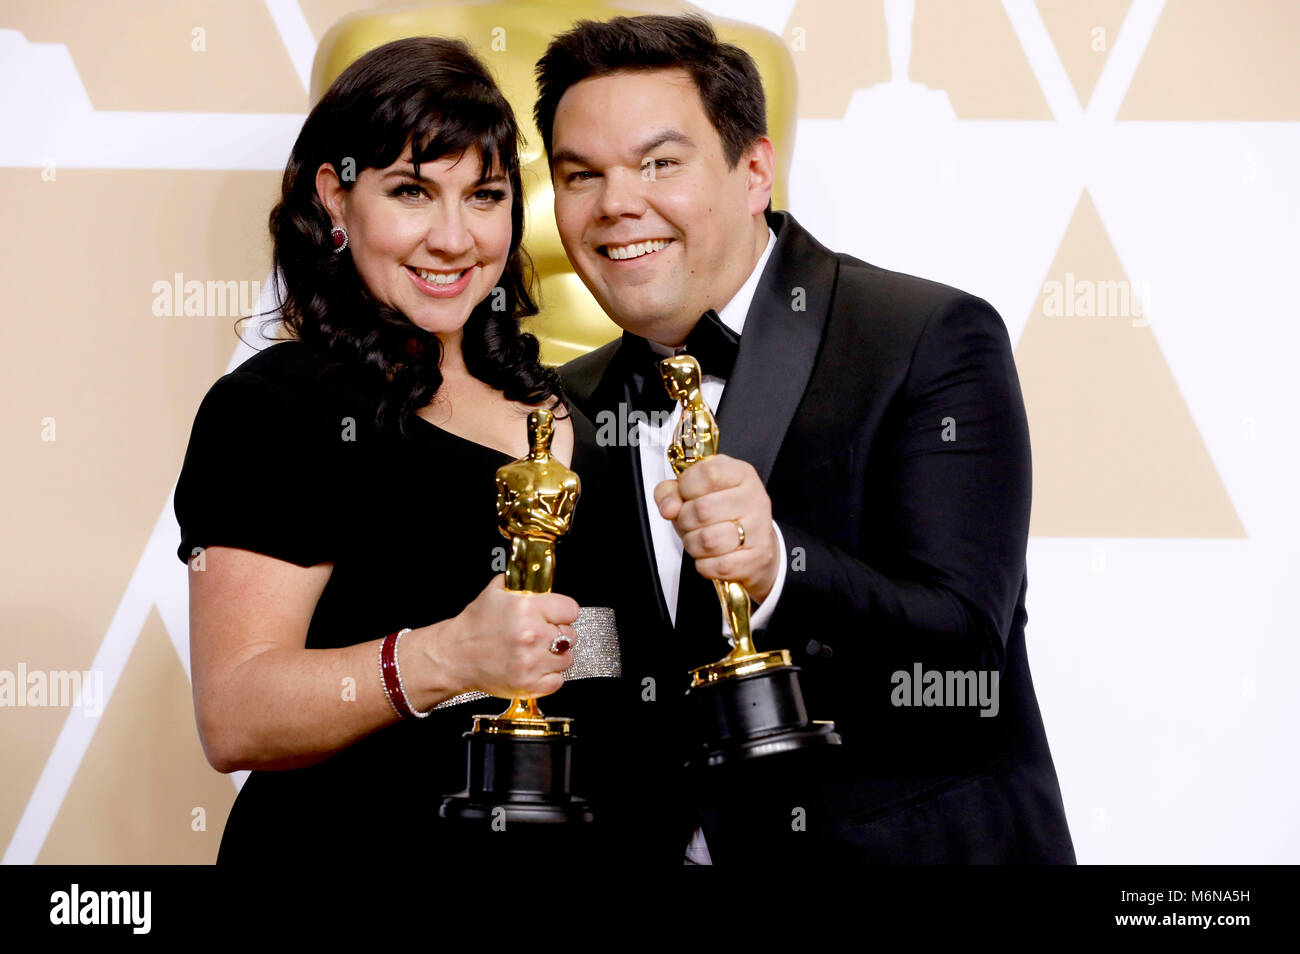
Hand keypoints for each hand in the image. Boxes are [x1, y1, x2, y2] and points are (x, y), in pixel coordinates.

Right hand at [435, 575, 577, 698]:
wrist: (454, 656)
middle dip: (557, 633)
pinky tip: (534, 667)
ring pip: (566, 658)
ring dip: (554, 656)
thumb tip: (538, 573)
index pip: (571, 609)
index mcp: (527, 609)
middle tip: (539, 634)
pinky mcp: (529, 684)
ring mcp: (531, 662)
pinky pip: (558, 680)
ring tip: (535, 651)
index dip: (562, 612)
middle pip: (570, 634)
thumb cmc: (474, 626)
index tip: (554, 616)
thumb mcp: (495, 592)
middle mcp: (532, 635)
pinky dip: (549, 676)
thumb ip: (521, 582)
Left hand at [653, 455, 779, 602]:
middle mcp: (754, 498)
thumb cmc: (721, 515)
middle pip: (702, 510)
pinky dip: (705, 564)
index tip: (685, 495)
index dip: (686, 487)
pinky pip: (717, 565)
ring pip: (708, 540)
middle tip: (689, 523)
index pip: (708, 474)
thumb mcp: (695, 493)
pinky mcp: (758, 557)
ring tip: (698, 540)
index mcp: (740, 474)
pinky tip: (711, 556)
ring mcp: (759, 528)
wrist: (754, 545)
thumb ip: (671, 492)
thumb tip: (668, 508)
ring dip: (693, 544)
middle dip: (684, 521)